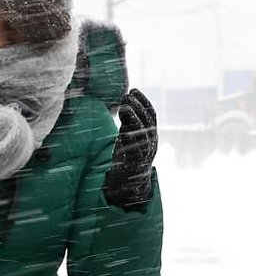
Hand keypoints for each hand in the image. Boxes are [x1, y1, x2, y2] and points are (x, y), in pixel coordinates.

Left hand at [104, 88, 157, 210]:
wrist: (131, 185)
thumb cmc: (128, 158)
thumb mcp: (128, 137)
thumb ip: (128, 124)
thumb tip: (125, 105)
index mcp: (150, 134)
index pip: (150, 114)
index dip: (143, 101)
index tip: (134, 90)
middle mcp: (151, 142)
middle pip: (147, 121)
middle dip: (138, 107)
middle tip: (127, 95)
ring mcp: (146, 153)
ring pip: (143, 134)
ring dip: (134, 119)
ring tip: (124, 107)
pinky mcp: (136, 163)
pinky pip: (135, 150)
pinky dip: (129, 139)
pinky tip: (123, 130)